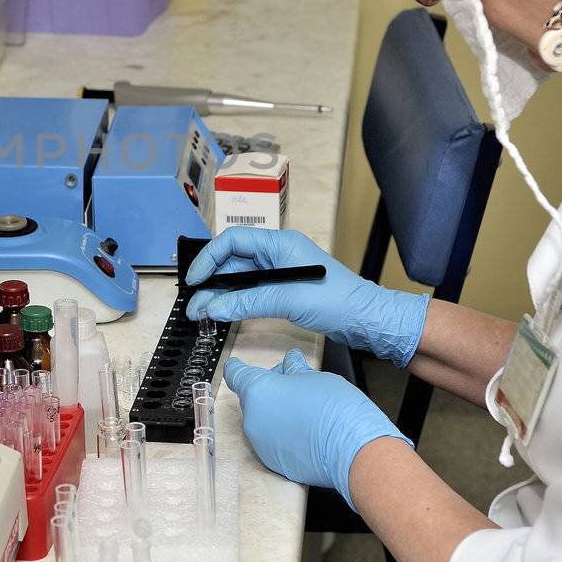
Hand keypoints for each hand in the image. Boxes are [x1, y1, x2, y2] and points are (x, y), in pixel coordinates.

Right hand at [186, 227, 428, 366]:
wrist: (368, 320)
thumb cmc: (339, 301)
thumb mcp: (289, 299)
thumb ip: (247, 302)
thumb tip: (212, 308)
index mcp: (279, 243)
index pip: (233, 241)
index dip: (209, 258)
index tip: (194, 279)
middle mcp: (277, 254)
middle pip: (233, 262)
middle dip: (211, 282)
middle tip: (193, 304)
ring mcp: (280, 273)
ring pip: (240, 280)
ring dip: (220, 296)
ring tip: (202, 314)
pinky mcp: (283, 291)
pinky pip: (251, 293)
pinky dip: (235, 303)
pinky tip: (223, 313)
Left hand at [223, 350, 409, 506]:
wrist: (352, 451)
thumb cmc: (336, 411)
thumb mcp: (316, 377)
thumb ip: (295, 370)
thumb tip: (291, 363)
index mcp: (258, 391)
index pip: (236, 374)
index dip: (238, 367)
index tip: (238, 365)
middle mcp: (252, 419)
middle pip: (253, 398)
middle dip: (271, 389)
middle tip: (296, 385)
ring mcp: (261, 444)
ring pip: (263, 421)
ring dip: (277, 413)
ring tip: (306, 411)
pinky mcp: (274, 463)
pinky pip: (273, 442)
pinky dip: (284, 435)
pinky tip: (306, 431)